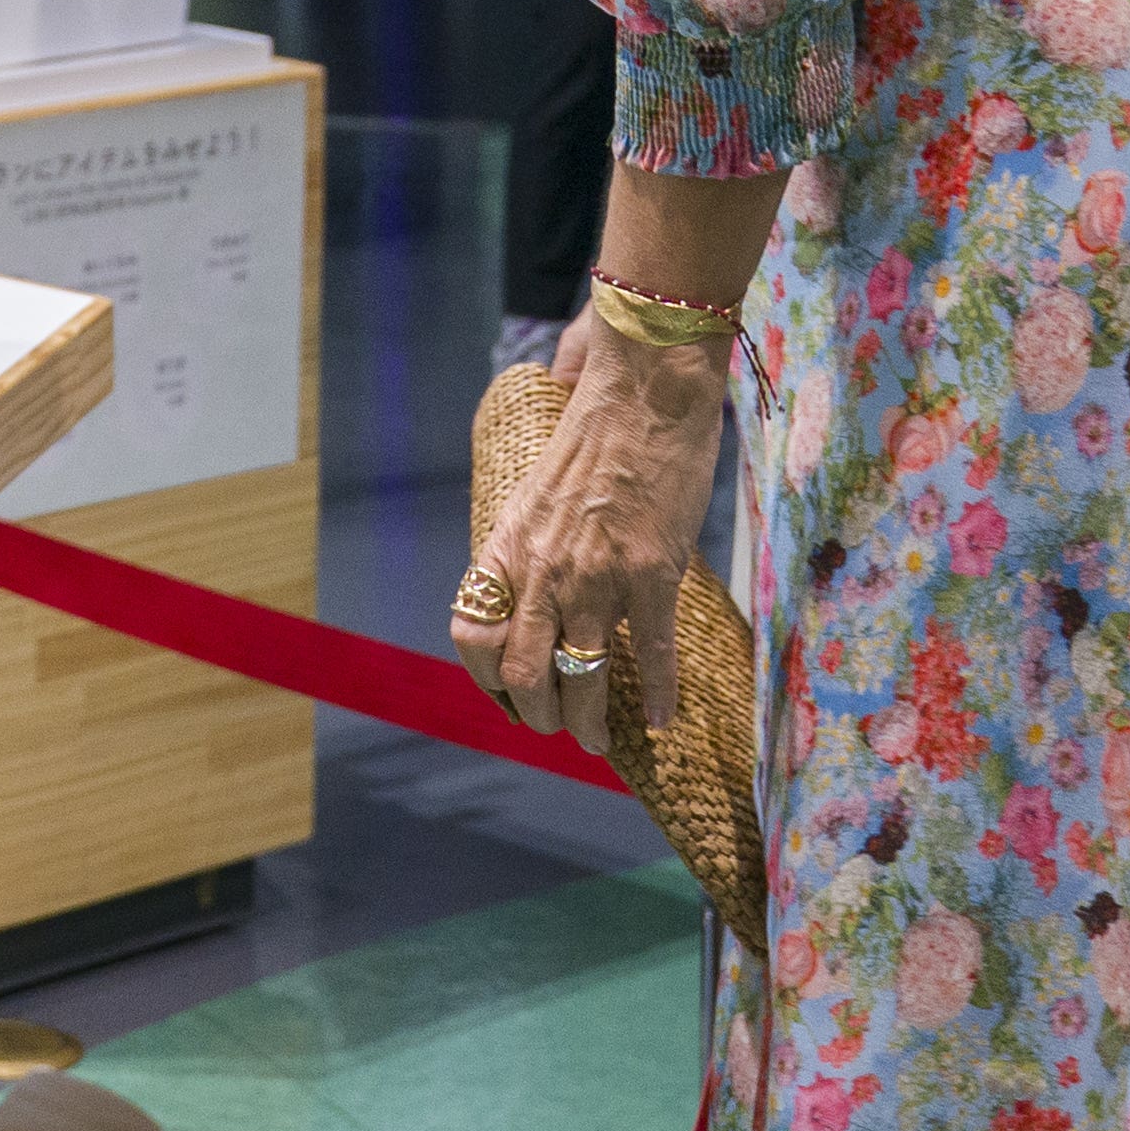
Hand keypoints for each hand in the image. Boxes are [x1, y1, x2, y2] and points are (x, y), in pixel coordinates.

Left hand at [459, 326, 723, 746]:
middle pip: (521, 671)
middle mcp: (541, 567)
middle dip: (538, 714)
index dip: (484, 678)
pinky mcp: (651, 574)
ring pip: (580, 677)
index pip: (470, 633)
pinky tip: (659, 720)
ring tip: (601, 741)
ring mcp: (595, 574)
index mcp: (507, 543)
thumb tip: (525, 573)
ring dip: (589, 722)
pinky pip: (650, 654)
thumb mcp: (534, 486)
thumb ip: (528, 537)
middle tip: (558, 730)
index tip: (508, 696)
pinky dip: (655, 696)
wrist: (643, 390)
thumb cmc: (593, 430)